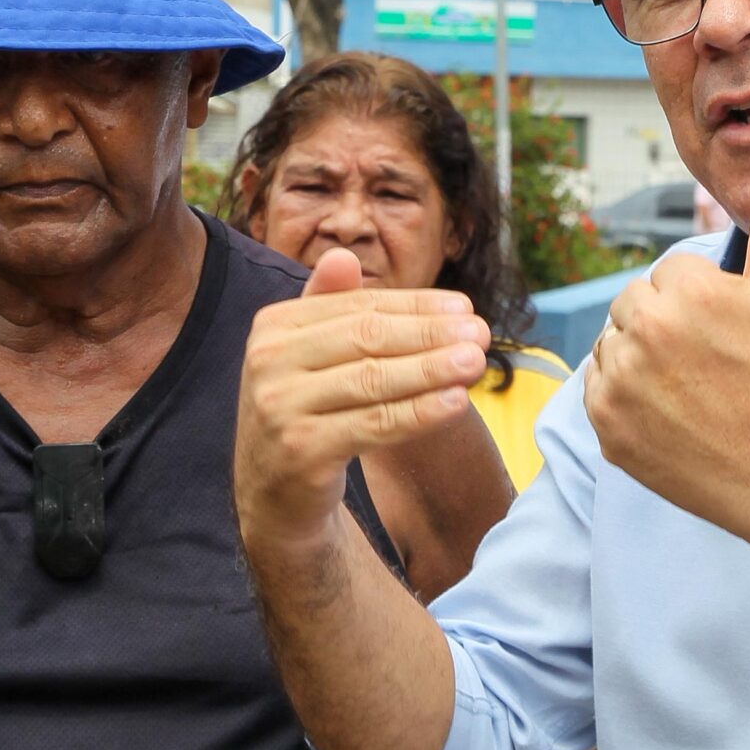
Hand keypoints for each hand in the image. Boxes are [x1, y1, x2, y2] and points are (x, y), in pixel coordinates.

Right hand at [235, 249, 491, 553]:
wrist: (272, 493)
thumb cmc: (305, 413)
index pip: (359, 307)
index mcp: (274, 326)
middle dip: (430, 334)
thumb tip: (345, 256)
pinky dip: (419, 413)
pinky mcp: (300, 450)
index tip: (465, 308)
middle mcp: (268, 360)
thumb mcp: (309, 357)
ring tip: (476, 363)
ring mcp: (280, 407)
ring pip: (373, 380)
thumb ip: (330, 308)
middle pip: (367, 338)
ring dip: (432, 370)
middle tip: (481, 334)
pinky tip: (454, 402)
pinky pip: (373, 425)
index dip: (416, 306)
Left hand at [582, 179, 749, 546]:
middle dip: (663, 321)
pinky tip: (661, 407)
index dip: (699, 298)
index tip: (720, 330)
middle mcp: (647, 329)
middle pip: (635, 302)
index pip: (671, 271)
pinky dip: (620, 392)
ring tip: (683, 383)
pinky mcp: (606, 421)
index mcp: (688, 291)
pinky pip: (596, 385)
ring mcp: (622, 378)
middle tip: (701, 358)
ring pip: (612, 341)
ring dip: (637, 354)